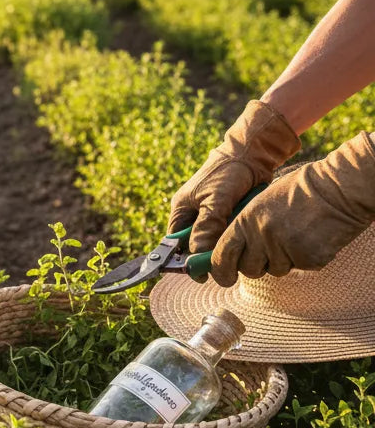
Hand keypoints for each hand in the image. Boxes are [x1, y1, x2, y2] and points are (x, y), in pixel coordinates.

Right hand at [168, 100, 300, 254]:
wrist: (253, 154)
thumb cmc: (229, 172)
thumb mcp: (215, 199)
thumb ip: (206, 226)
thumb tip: (197, 254)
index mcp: (181, 210)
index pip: (174, 244)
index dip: (183, 260)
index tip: (198, 273)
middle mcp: (193, 216)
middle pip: (195, 246)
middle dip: (208, 254)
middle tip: (224, 262)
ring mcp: (211, 217)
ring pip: (213, 243)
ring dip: (223, 246)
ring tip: (237, 247)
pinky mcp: (228, 217)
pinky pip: (227, 235)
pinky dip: (235, 239)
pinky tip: (245, 239)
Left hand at [210, 132, 374, 286]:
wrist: (338, 188)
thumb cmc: (299, 191)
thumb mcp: (261, 202)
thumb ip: (244, 226)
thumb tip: (231, 250)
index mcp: (246, 221)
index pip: (222, 256)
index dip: (220, 270)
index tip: (223, 277)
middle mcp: (262, 236)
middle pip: (248, 270)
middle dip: (255, 266)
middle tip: (268, 252)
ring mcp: (286, 248)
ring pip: (275, 270)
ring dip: (282, 260)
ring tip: (295, 235)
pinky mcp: (309, 258)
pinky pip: (299, 267)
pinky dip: (304, 258)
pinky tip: (311, 237)